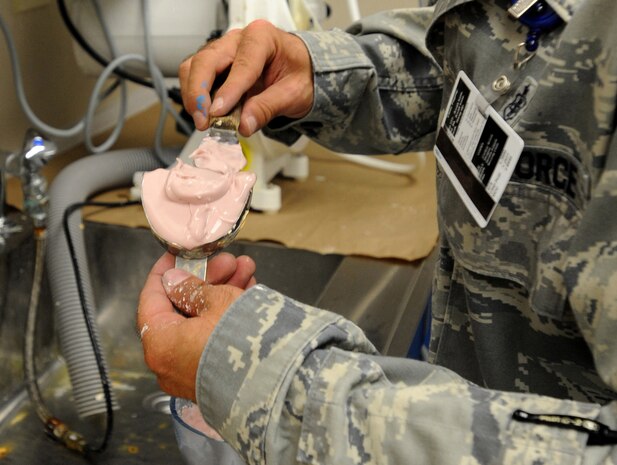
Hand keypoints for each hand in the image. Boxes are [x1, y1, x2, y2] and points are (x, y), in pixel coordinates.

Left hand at [137, 252, 255, 400]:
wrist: (277, 381)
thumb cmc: (240, 341)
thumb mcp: (216, 301)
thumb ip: (191, 288)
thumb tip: (173, 281)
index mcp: (160, 343)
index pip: (151, 299)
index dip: (165, 272)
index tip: (177, 255)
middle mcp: (170, 363)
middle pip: (182, 309)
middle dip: (207, 280)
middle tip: (226, 262)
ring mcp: (193, 372)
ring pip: (202, 322)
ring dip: (222, 293)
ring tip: (246, 270)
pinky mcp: (215, 377)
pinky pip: (214, 339)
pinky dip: (227, 316)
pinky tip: (248, 293)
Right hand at [179, 20, 313, 136]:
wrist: (300, 72)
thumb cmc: (299, 74)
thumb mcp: (294, 93)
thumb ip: (269, 108)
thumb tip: (245, 124)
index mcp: (262, 37)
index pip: (241, 64)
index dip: (228, 90)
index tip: (218, 113)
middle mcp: (238, 40)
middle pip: (207, 60)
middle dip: (199, 92)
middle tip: (204, 120)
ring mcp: (223, 51)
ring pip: (194, 66)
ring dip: (193, 95)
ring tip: (203, 121)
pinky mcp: (215, 66)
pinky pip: (195, 76)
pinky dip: (195, 96)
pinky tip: (205, 114)